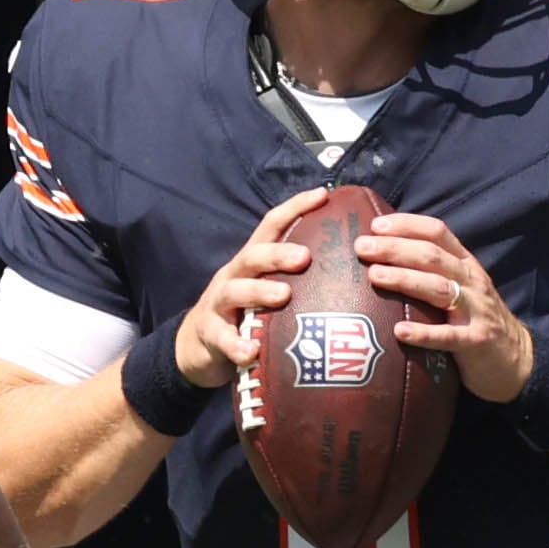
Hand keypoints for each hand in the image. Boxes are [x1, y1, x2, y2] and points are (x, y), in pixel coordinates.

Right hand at [174, 186, 327, 387]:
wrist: (196, 347)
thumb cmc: (244, 315)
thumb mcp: (266, 293)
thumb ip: (297, 282)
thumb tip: (352, 278)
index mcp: (252, 263)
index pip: (271, 226)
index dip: (294, 208)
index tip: (323, 195)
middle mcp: (234, 276)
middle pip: (253, 256)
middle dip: (278, 253)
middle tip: (305, 256)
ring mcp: (218, 304)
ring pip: (234, 291)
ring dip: (259, 291)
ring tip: (284, 296)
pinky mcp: (209, 333)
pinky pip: (222, 339)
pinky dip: (236, 345)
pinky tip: (251, 352)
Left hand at [354, 213, 534, 402]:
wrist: (518, 359)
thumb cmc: (475, 319)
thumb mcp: (462, 287)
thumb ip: (432, 270)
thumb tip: (383, 254)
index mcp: (465, 264)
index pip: (437, 233)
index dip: (407, 225)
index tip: (375, 225)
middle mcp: (471, 281)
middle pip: (432, 256)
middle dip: (395, 249)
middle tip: (362, 247)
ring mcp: (476, 311)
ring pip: (439, 288)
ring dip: (405, 279)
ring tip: (374, 276)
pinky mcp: (476, 342)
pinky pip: (448, 337)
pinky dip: (423, 334)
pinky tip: (399, 331)